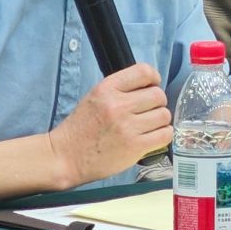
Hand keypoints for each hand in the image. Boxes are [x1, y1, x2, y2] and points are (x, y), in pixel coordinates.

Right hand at [49, 63, 171, 187]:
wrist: (65, 157)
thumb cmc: (80, 129)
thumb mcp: (94, 98)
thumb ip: (120, 90)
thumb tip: (149, 86)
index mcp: (107, 89)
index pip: (144, 71)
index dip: (154, 78)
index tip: (152, 86)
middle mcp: (118, 105)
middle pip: (158, 95)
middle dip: (157, 102)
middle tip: (148, 111)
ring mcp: (127, 127)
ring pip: (164, 115)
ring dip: (160, 120)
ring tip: (148, 126)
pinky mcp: (135, 147)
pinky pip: (165, 134)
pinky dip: (162, 135)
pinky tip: (152, 137)